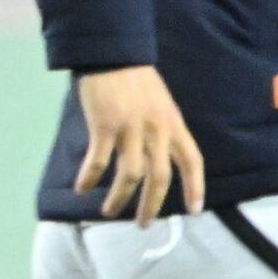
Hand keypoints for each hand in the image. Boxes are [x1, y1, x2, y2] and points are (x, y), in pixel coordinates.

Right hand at [74, 65, 204, 225]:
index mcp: (173, 123)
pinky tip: (82, 188)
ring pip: (130, 176)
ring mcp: (131, 127)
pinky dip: (89, 179)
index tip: (195, 210)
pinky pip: (98, 162)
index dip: (195, 186)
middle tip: (144, 225)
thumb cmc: (137, 80)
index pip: (192, 159)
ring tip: (108, 212)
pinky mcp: (106, 126)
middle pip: (160, 177)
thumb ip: (162, 131)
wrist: (115, 53)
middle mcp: (157, 129)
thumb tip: (157, 162)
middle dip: (152, 206)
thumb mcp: (161, 105)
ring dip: (119, 199)